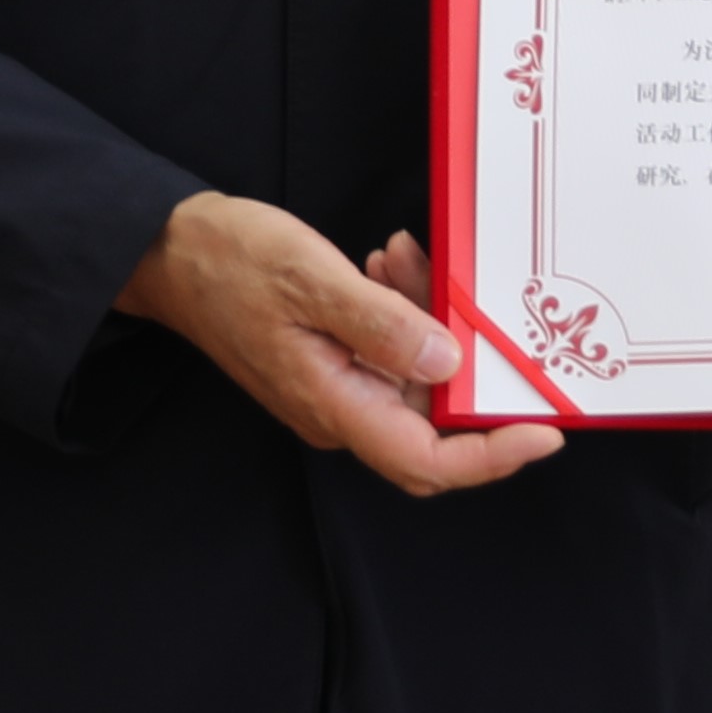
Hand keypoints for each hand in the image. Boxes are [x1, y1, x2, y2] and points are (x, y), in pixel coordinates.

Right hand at [118, 193, 561, 496]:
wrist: (167, 252)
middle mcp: (339, 409)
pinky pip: (391, 349)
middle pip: (432, 428)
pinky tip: (390, 264)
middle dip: (472, 378)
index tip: (545, 431)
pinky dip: (405, 309)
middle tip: (490, 319)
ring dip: (433, 323)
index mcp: (333, 404)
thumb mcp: (311, 279)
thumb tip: (447, 362)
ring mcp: (335, 386)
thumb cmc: (228, 263)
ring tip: (411, 261)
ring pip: (416, 377)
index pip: (426, 460)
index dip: (491, 456)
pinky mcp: (333, 360)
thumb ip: (381, 323)